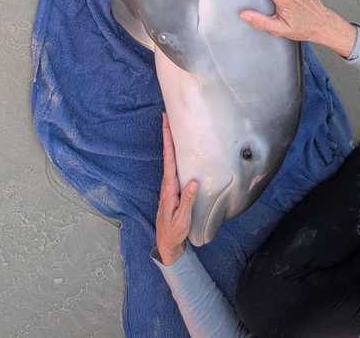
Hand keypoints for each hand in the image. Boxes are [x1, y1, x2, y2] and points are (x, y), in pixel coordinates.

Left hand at [156, 113, 198, 265]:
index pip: (168, 159)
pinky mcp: (173, 189)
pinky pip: (173, 166)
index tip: (166, 123)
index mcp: (169, 187)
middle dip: (167, 134)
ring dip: (170, 142)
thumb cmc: (175, 231)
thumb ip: (187, 200)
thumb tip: (194, 181)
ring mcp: (169, 185)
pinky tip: (178, 150)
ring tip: (172, 126)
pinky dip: (174, 154)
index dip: (167, 141)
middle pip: (167, 154)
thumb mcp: (182, 218)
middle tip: (167, 115)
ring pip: (170, 159)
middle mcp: (167, 183)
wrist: (167, 243)